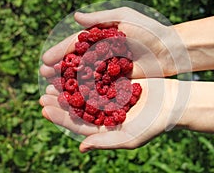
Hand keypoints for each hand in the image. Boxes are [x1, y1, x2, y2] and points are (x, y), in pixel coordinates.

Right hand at [39, 7, 189, 78]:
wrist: (169, 50)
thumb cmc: (149, 31)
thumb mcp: (125, 18)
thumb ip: (101, 19)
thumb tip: (76, 16)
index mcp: (100, 37)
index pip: (75, 45)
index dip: (60, 51)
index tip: (45, 59)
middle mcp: (101, 53)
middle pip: (76, 62)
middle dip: (59, 68)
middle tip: (43, 75)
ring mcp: (108, 68)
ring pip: (84, 76)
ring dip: (68, 81)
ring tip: (52, 88)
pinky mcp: (117, 81)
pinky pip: (98, 87)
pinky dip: (85, 91)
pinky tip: (74, 97)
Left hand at [39, 78, 181, 152]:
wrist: (170, 104)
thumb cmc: (152, 124)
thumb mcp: (129, 137)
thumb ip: (105, 142)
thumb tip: (81, 148)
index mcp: (102, 127)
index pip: (76, 124)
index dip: (59, 118)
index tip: (44, 109)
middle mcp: (101, 112)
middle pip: (76, 107)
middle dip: (59, 102)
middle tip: (43, 95)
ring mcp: (107, 96)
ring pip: (82, 91)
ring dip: (67, 86)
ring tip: (52, 80)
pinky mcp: (113, 82)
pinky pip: (95, 76)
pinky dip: (83, 72)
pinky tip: (72, 66)